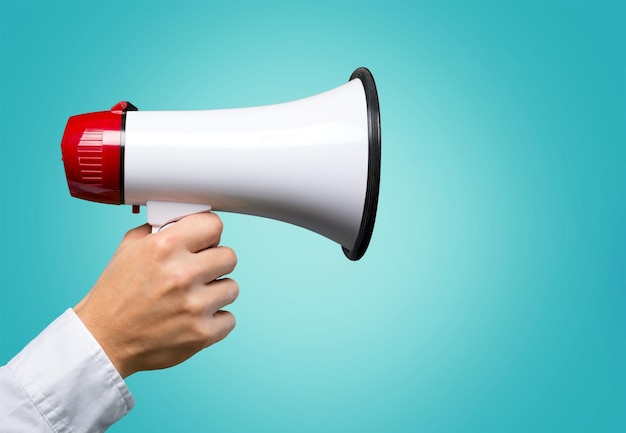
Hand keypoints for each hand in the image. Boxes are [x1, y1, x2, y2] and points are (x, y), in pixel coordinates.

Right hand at [74, 213, 237, 377]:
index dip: (209, 233)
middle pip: (230, 256)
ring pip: (232, 288)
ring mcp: (194, 305)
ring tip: (194, 297)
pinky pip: (229, 319)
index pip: (214, 224)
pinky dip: (215, 320)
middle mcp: (182, 274)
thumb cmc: (115, 296)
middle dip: (215, 262)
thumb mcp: (128, 250)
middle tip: (199, 271)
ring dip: (216, 292)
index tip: (205, 241)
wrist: (102, 341)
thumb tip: (185, 221)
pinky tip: (194, 318)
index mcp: (165, 247)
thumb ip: (160, 231)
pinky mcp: (201, 333)